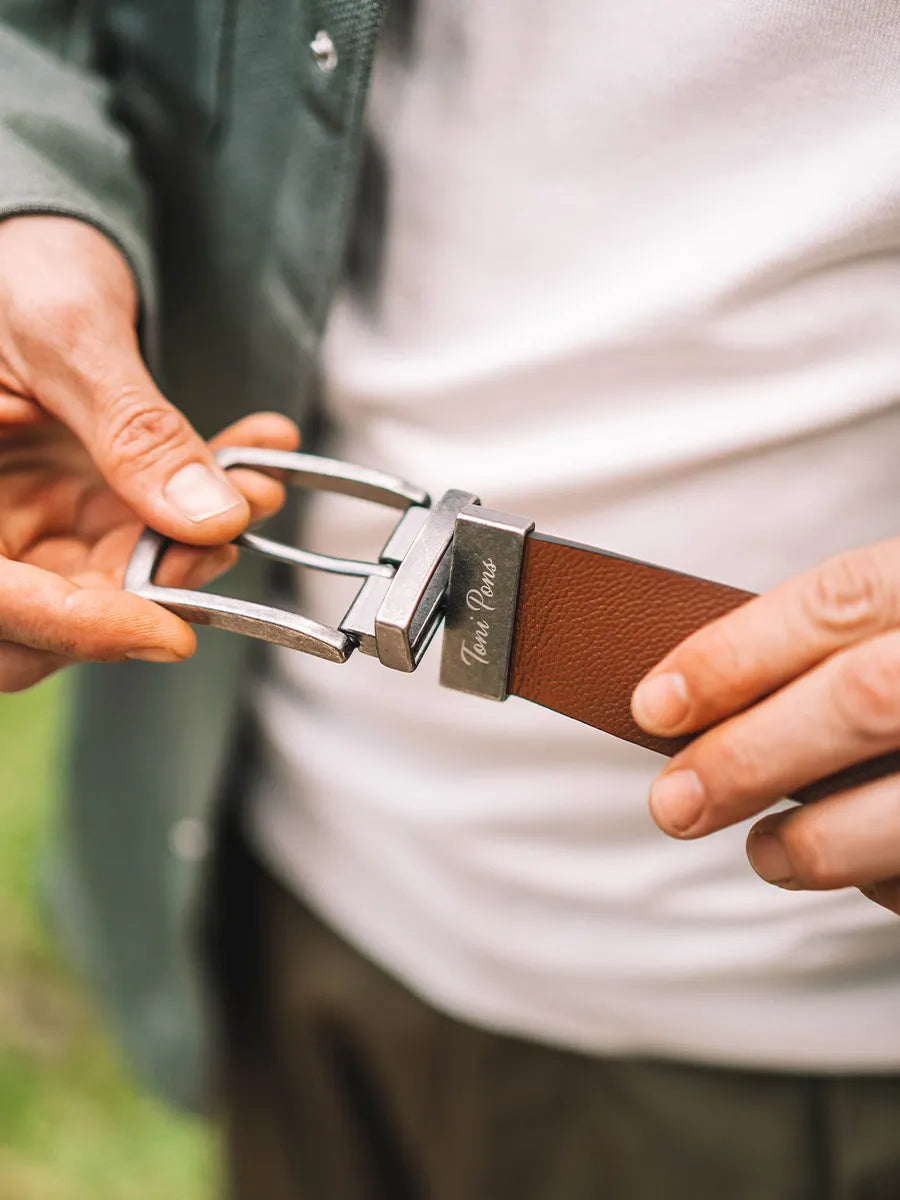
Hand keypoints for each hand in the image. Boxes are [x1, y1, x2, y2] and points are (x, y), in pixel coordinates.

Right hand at [0, 215, 298, 688]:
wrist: (20, 242)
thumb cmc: (14, 266)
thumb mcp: (67, 335)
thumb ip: (132, 431)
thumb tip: (210, 518)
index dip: (80, 630)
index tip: (172, 631)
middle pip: (48, 617)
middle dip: (152, 589)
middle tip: (223, 534)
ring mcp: (20, 520)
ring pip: (108, 583)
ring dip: (193, 548)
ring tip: (252, 482)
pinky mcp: (69, 508)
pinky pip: (140, 535)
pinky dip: (200, 509)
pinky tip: (248, 460)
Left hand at [631, 544, 899, 914]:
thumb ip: (860, 637)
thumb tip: (717, 701)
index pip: (839, 600)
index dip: (735, 653)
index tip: (653, 705)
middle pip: (864, 699)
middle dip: (749, 758)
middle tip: (675, 803)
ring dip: (820, 842)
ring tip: (766, 854)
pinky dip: (896, 881)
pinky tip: (870, 875)